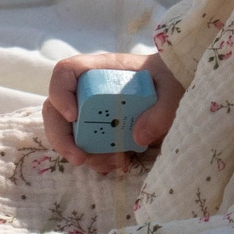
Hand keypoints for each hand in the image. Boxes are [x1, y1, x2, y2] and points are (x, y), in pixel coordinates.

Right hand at [43, 52, 184, 174]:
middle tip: (79, 158)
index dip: (60, 93)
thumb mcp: (173, 87)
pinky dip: (97, 160)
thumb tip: (138, 136)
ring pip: (68, 133)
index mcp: (101, 69)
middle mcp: (89, 89)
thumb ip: (162, 109)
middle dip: (62, 138)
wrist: (177, 89)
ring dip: (83, 153)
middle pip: (56, 109)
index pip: (66, 72)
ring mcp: (92, 111)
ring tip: (112, 163)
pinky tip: (118, 164)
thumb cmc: (172, 78)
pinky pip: (86, 147)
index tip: (73, 116)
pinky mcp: (100, 130)